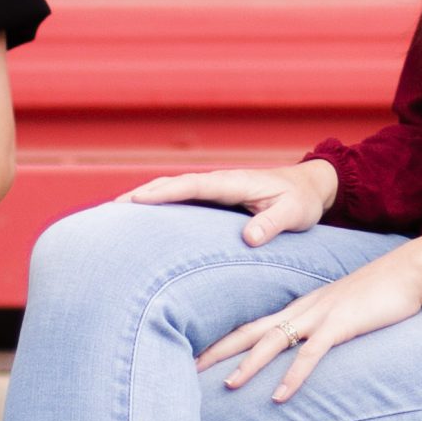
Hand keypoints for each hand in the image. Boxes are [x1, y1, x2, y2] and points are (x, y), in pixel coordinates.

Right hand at [127, 160, 338, 245]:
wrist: (310, 187)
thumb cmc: (301, 201)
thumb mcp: (294, 214)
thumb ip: (272, 223)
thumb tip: (248, 238)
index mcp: (233, 183)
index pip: (193, 185)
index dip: (165, 193)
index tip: (137, 200)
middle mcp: (219, 182)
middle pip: (173, 185)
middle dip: (142, 194)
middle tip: (111, 209)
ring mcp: (215, 189)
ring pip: (174, 190)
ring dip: (146, 198)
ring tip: (115, 213)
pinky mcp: (215, 200)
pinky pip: (182, 199)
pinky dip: (159, 203)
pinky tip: (143, 218)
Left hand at [196, 235, 421, 402]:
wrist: (408, 271)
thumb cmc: (380, 293)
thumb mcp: (343, 310)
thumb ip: (323, 327)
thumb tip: (308, 347)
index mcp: (301, 307)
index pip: (253, 325)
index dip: (224, 341)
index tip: (198, 357)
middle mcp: (303, 310)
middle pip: (251, 331)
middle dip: (219, 350)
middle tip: (189, 368)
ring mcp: (320, 316)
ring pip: (275, 341)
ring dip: (250, 365)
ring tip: (228, 386)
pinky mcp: (341, 326)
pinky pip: (312, 354)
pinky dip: (295, 376)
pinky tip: (281, 396)